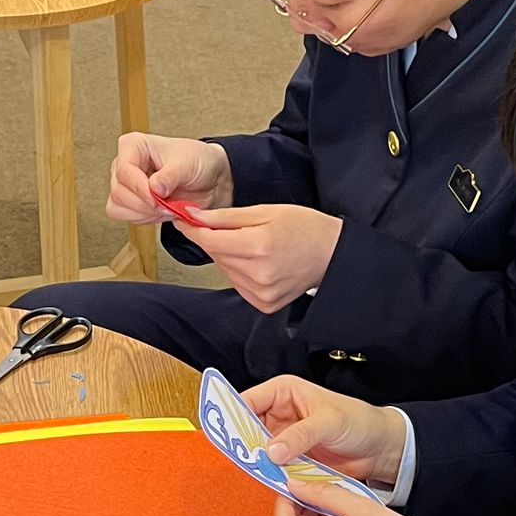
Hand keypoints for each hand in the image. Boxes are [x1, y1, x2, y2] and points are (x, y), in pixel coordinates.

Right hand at [107, 132, 231, 225]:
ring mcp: (125, 184)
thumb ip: (170, 175)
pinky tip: (160, 211)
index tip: (157, 197)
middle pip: (118, 192)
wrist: (209, 179)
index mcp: (133, 146)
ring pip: (118, 207)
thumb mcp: (188, 163)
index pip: (123, 170)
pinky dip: (144, 219)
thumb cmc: (197, 161)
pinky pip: (125, 217)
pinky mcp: (129, 202)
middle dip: (144, 204)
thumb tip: (154, 187)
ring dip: (144, 213)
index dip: (139, 188)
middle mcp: (124, 164)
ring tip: (166, 206)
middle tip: (167, 205)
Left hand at [179, 203, 342, 312]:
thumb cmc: (305, 228)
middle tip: (225, 226)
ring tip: (251, 244)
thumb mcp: (265, 211)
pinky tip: (257, 262)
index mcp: (259, 246)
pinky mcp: (264, 304)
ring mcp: (262, 292)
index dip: (194, 228)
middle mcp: (259, 273)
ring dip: (228, 256)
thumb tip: (195, 217)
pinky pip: (237, 284)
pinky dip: (239, 271)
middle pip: (216, 255)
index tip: (183, 219)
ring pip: (224, 270)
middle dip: (214, 239)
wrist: (332, 253)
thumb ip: (226, 217)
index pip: (210, 240)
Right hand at [245, 376, 406, 482]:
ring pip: (257, 450)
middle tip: (243, 458)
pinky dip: (270, 474)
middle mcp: (278, 414)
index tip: (228, 436)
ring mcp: (283, 439)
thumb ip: (301, 435)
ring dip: (257, 461)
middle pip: (246, 428)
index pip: (248, 401)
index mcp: (283, 392)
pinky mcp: (290, 460)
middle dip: (243, 443)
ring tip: (258, 470)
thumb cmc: (359, 421)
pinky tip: (272, 479)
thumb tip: (273, 450)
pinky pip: (272, 468)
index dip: (234, 416)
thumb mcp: (330, 422)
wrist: (379, 448)